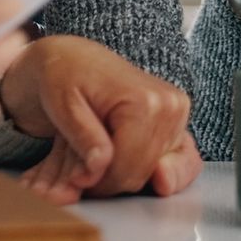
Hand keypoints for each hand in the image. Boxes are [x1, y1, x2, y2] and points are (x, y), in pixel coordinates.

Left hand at [0, 35, 200, 202]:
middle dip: (105, 181)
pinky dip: (149, 175)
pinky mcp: (178, 126)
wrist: (74, 58)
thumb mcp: (62, 105)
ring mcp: (178, 117)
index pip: (126, 169)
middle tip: (78, 168)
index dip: (95, 182)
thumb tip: (99, 167)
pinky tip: (128, 171)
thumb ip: (83, 137)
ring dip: (120, 177)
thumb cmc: (64, 75)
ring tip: (95, 158)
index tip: (72, 176)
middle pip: (139, 176)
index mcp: (145, 102)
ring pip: (151, 177)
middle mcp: (170, 108)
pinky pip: (178, 167)